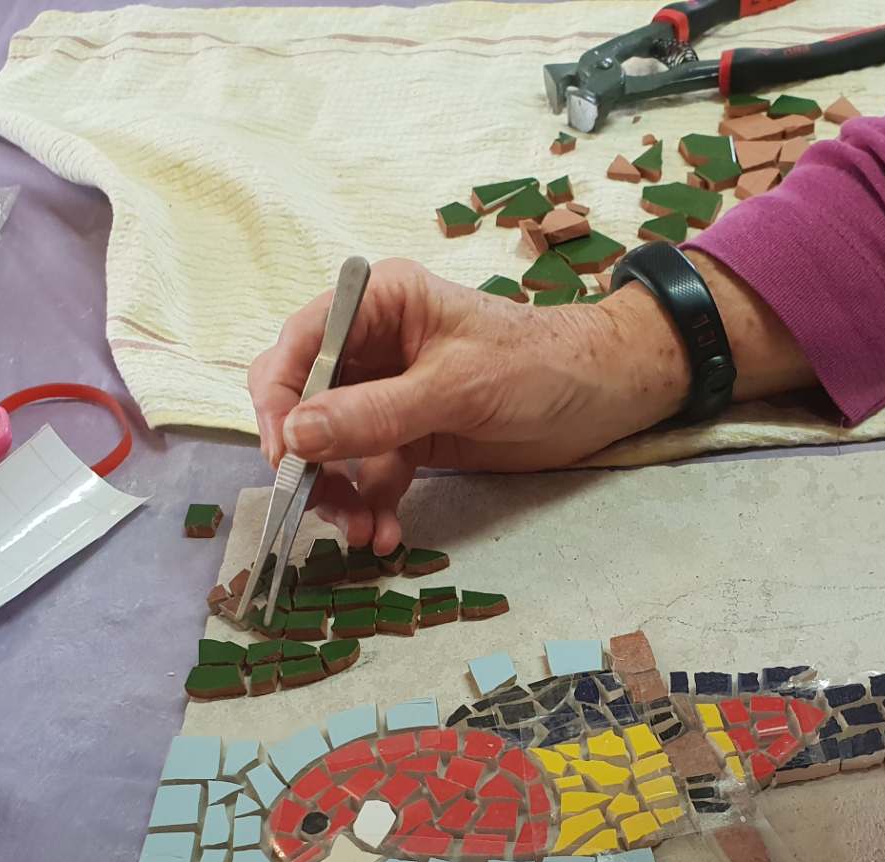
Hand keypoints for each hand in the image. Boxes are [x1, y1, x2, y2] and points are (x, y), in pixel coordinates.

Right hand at [247, 259, 687, 552]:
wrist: (606, 395)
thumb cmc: (540, 365)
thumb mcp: (456, 388)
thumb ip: (374, 413)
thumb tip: (295, 436)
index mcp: (377, 304)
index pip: (297, 347)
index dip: (278, 401)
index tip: (284, 456)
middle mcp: (373, 344)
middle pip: (305, 403)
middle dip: (308, 459)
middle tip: (316, 504)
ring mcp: (389, 393)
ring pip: (333, 448)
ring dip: (339, 494)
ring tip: (363, 532)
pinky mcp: (411, 435)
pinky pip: (371, 473)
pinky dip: (373, 505)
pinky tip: (386, 534)